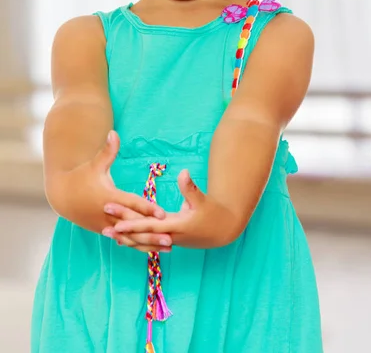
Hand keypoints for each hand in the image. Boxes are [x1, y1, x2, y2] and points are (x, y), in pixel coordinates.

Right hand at [53, 131, 167, 245]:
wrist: (64, 196)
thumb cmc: (82, 176)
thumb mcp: (95, 163)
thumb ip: (108, 151)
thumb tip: (113, 132)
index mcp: (108, 197)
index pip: (131, 204)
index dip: (147, 208)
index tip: (162, 213)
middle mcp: (108, 215)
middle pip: (134, 226)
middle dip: (152, 232)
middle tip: (171, 238)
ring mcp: (106, 226)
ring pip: (131, 238)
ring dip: (150, 244)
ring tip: (169, 248)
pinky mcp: (106, 231)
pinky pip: (125, 241)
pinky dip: (139, 246)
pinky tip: (155, 250)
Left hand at [109, 169, 238, 249]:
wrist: (223, 229)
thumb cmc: (214, 213)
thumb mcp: (203, 200)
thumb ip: (190, 188)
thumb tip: (183, 172)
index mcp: (176, 226)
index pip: (149, 225)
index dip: (132, 223)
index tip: (115, 222)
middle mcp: (170, 236)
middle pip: (142, 235)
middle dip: (123, 231)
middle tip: (103, 229)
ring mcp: (170, 239)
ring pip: (143, 241)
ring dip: (126, 239)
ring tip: (107, 235)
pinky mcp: (170, 238)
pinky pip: (149, 241)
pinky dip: (136, 241)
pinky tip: (124, 239)